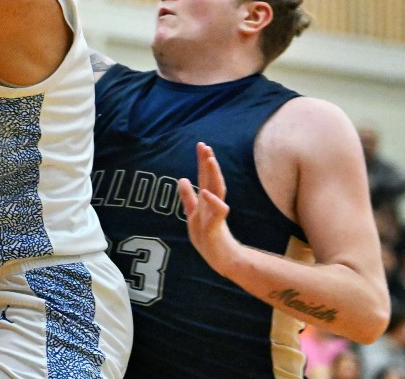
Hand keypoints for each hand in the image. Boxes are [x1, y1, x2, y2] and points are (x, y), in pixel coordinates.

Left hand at [178, 142, 240, 276]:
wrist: (222, 260)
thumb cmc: (209, 238)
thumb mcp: (192, 214)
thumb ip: (188, 197)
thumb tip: (182, 178)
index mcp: (206, 201)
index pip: (205, 178)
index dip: (202, 162)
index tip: (201, 145)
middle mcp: (212, 205)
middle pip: (212, 180)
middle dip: (208, 163)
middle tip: (205, 146)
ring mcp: (215, 215)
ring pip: (217, 191)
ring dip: (214, 175)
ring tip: (210, 160)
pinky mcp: (216, 228)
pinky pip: (217, 213)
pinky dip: (213, 202)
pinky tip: (206, 192)